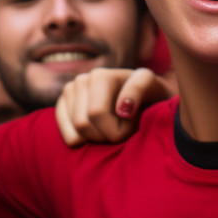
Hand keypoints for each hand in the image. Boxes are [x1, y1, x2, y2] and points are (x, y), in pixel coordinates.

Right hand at [54, 67, 171, 145]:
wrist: (146, 102)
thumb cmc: (152, 97)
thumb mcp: (154, 88)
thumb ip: (139, 88)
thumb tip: (120, 107)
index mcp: (102, 76)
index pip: (96, 113)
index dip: (118, 128)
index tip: (134, 121)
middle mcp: (83, 80)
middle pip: (84, 125)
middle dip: (108, 135)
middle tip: (126, 127)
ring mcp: (71, 93)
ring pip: (77, 133)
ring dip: (99, 138)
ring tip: (114, 126)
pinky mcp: (63, 106)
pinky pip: (69, 136)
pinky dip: (85, 142)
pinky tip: (99, 132)